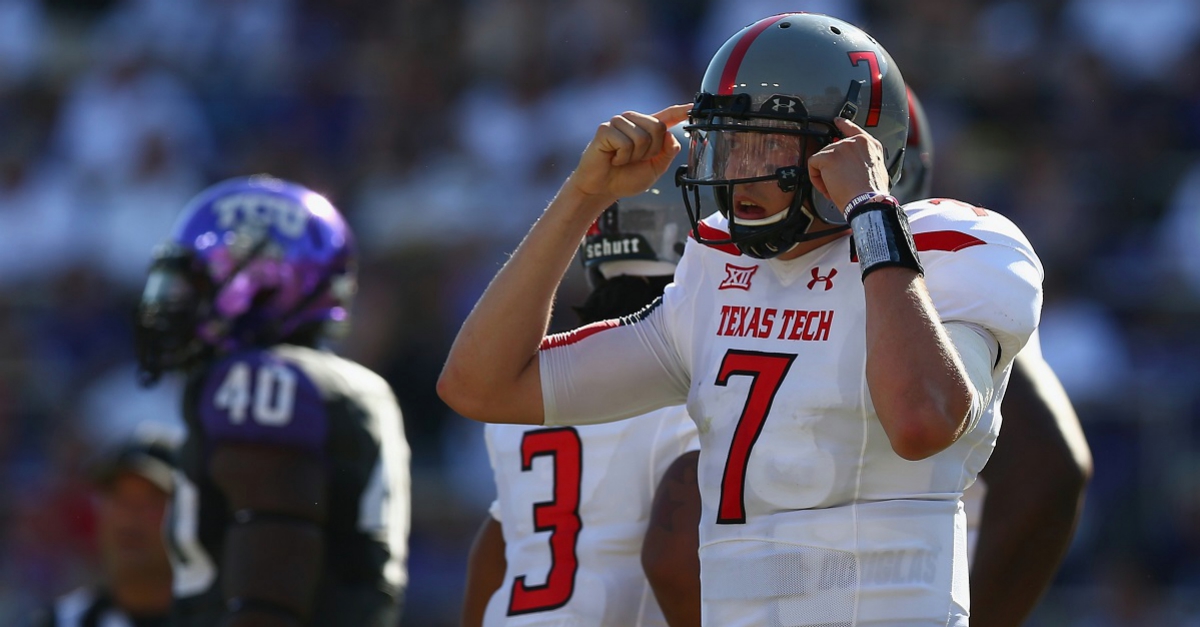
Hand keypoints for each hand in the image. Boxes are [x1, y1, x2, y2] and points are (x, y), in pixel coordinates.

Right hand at [566, 104, 690, 201]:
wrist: (602, 188)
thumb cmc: (625, 178)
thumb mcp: (655, 169)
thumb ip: (667, 153)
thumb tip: (671, 135)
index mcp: (647, 129)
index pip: (667, 116)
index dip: (681, 111)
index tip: (692, 107)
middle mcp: (633, 121)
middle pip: (658, 127)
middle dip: (651, 151)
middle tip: (635, 159)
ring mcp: (618, 123)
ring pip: (642, 137)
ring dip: (635, 156)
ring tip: (622, 159)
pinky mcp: (605, 129)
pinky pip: (625, 143)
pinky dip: (621, 157)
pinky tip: (613, 158)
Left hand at [807, 117, 891, 212]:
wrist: (868, 201)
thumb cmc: (872, 193)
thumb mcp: (877, 170)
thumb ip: (865, 160)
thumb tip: (854, 165)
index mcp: (869, 145)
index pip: (853, 128)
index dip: (843, 124)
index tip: (837, 121)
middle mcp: (855, 142)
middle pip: (833, 149)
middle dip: (832, 167)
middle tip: (839, 182)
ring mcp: (841, 147)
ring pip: (822, 158)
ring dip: (825, 175)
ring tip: (836, 188)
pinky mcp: (828, 156)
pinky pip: (813, 165)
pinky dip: (816, 178)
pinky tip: (827, 187)